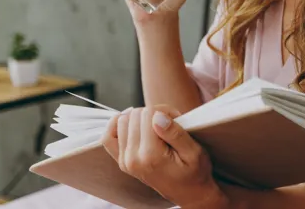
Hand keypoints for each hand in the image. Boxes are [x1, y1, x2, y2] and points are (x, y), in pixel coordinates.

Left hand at [101, 105, 229, 208]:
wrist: (189, 193)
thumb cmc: (195, 172)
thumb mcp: (194, 152)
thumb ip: (175, 133)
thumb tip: (156, 116)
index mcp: (151, 156)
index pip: (148, 113)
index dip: (165, 110)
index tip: (176, 118)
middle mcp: (133, 159)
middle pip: (135, 115)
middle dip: (153, 113)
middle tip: (168, 123)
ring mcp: (125, 161)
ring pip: (122, 120)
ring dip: (139, 118)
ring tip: (155, 127)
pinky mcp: (122, 161)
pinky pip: (108, 137)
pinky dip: (118, 125)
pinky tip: (131, 123)